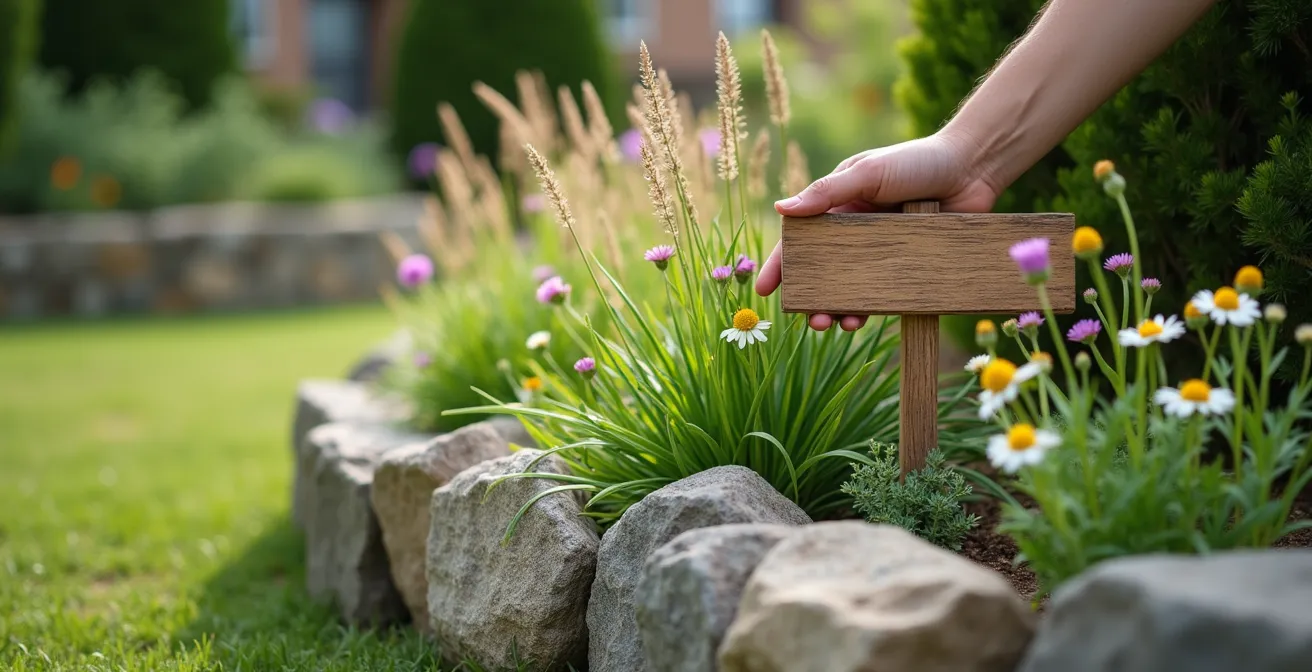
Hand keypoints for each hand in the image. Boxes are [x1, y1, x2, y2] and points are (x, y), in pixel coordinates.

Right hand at [755, 131, 1001, 330]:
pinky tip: (867, 318)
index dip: (782, 264)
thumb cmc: (918, 160)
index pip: (802, 239)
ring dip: (842, 309)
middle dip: (813, 298)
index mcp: (840, 206)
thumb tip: (780, 209)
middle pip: (825, 272)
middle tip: (811, 320)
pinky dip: (875, 306)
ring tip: (840, 324)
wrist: (974, 167)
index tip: (766, 290)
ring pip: (854, 287)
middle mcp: (858, 231)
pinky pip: (888, 291)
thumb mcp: (867, 171)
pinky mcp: (911, 264)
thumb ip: (826, 191)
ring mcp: (884, 250)